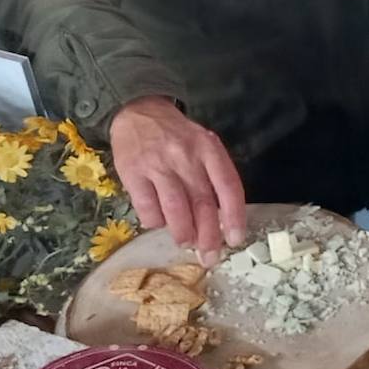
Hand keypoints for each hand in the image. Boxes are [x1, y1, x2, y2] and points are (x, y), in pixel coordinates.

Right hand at [109, 96, 247, 266]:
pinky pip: (147, 207)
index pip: (228, 187)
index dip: (234, 217)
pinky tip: (158, 224)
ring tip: (186, 243)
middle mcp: (186, 156)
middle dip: (209, 236)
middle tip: (210, 256)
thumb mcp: (204, 146)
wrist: (139, 111)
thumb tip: (221, 220)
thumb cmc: (178, 136)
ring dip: (183, 233)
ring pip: (176, 209)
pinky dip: (154, 222)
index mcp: (210, 149)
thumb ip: (213, 177)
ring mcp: (158, 164)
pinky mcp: (132, 172)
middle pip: (203, 203)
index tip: (235, 240)